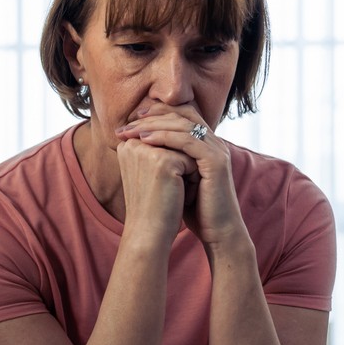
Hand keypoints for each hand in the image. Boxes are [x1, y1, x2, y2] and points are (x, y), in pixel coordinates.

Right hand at [113, 127, 196, 247]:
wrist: (148, 233)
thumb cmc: (151, 205)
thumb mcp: (148, 172)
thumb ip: (155, 149)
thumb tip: (178, 133)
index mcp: (127, 144)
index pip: (165, 138)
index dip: (172, 160)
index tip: (161, 184)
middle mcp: (133, 143)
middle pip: (176, 141)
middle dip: (181, 164)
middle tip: (168, 189)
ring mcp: (147, 150)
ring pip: (185, 149)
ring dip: (188, 170)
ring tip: (174, 192)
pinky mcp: (163, 160)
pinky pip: (192, 159)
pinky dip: (192, 178)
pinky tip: (180, 195)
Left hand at [114, 104, 247, 250]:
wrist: (217, 231)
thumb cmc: (195, 208)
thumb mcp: (175, 178)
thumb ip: (164, 160)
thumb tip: (136, 149)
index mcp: (205, 143)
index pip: (181, 115)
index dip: (157, 113)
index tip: (132, 119)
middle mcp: (213, 142)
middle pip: (182, 115)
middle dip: (152, 117)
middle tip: (126, 124)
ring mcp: (217, 150)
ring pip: (183, 125)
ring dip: (154, 125)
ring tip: (131, 131)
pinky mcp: (216, 162)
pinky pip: (188, 141)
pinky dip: (166, 138)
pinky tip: (146, 140)